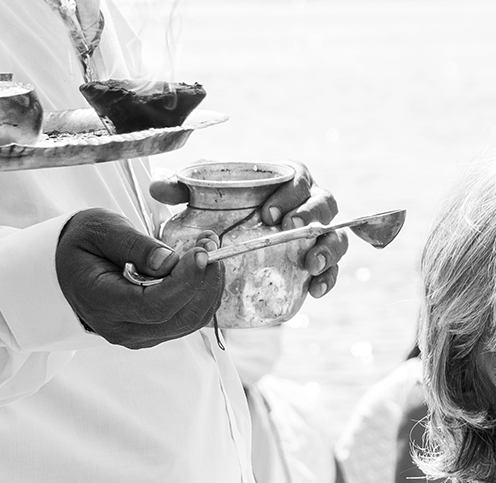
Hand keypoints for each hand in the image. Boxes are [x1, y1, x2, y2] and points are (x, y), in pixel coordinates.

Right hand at [56, 208, 223, 347]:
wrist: (69, 268)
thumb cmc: (81, 246)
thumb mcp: (99, 230)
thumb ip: (134, 245)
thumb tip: (170, 262)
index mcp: (101, 304)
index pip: (154, 306)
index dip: (185, 282)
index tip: (201, 253)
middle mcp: (122, 329)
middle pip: (179, 317)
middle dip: (203, 281)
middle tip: (211, 245)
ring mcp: (141, 336)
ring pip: (189, 321)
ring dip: (207, 287)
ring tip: (208, 251)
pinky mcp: (154, 332)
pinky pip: (188, 319)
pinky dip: (202, 294)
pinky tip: (202, 268)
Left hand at [151, 160, 347, 298]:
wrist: (236, 236)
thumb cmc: (226, 208)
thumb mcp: (203, 196)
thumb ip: (182, 189)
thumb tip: (160, 189)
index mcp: (287, 181)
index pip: (299, 178)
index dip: (289, 193)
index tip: (268, 212)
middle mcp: (309, 205)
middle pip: (325, 205)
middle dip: (310, 217)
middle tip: (287, 230)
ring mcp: (317, 235)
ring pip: (336, 237)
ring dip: (328, 250)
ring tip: (310, 264)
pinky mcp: (318, 262)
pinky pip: (333, 270)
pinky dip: (329, 279)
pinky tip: (315, 290)